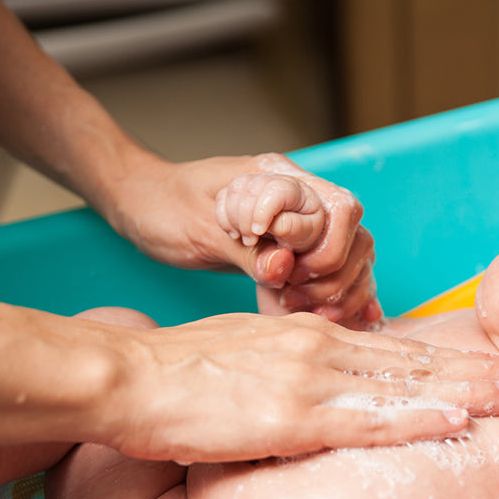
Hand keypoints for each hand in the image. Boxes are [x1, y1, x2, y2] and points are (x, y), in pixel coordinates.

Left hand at [100, 152, 375, 323]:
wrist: (143, 205)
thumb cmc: (164, 206)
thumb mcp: (198, 229)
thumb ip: (246, 250)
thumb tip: (284, 269)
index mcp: (279, 177)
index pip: (336, 209)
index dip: (316, 244)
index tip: (273, 262)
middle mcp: (301, 198)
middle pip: (355, 235)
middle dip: (332, 274)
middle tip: (290, 294)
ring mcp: (302, 226)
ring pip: (354, 257)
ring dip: (337, 291)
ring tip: (299, 308)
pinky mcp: (295, 253)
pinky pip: (335, 275)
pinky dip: (341, 299)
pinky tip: (347, 321)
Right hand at [100, 311, 498, 462]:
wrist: (124, 374)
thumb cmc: (176, 373)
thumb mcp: (245, 359)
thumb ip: (290, 371)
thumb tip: (320, 392)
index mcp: (310, 337)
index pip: (395, 347)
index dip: (449, 357)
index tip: (492, 366)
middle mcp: (320, 348)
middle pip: (415, 359)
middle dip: (477, 369)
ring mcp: (310, 378)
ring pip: (406, 383)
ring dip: (466, 389)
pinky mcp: (291, 412)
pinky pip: (369, 417)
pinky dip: (418, 417)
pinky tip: (456, 420)